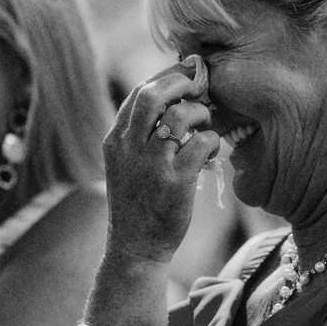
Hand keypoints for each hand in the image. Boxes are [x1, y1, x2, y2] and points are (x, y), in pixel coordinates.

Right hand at [102, 55, 219, 263]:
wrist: (134, 248)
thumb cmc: (136, 203)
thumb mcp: (124, 165)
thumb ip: (138, 135)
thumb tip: (170, 102)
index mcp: (115, 140)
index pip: (138, 92)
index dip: (165, 79)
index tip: (185, 78)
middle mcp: (129, 147)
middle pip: (153, 94)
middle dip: (181, 84)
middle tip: (199, 90)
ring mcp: (151, 164)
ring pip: (180, 115)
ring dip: (201, 114)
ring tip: (205, 126)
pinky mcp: (175, 182)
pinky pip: (201, 143)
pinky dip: (211, 142)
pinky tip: (209, 153)